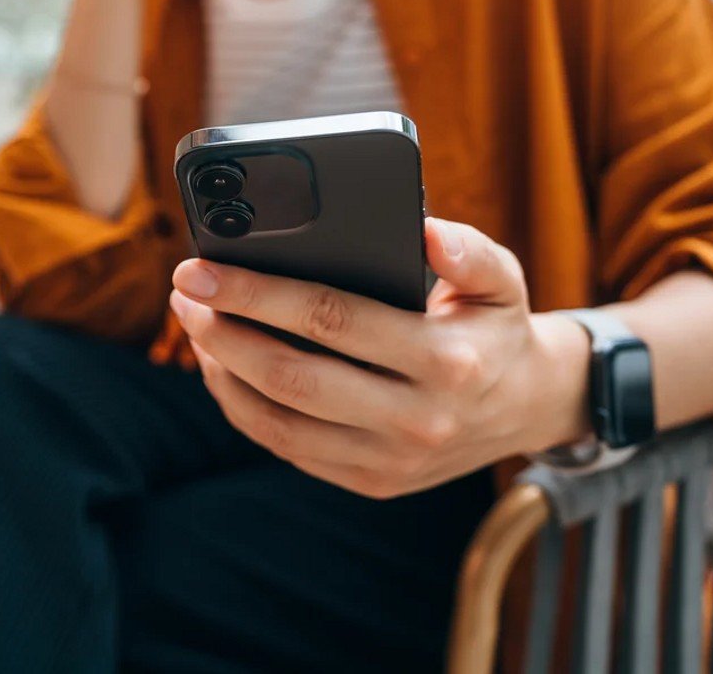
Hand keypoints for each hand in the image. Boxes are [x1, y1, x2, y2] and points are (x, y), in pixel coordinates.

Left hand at [168, 218, 591, 497]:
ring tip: (196, 324)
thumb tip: (423, 230)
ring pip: (277, 421)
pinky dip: (242, 407)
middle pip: (290, 376)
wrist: (527, 408)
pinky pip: (286, 448)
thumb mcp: (502, 279)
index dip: (257, 292)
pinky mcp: (370, 482)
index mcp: (445, 360)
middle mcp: (415, 419)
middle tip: (185, 292)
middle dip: (222, 332)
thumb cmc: (495, 327)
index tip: (202, 268)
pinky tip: (222, 367)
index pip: (331, 319)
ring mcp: (389, 460)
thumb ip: (467, 250)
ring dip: (221, 372)